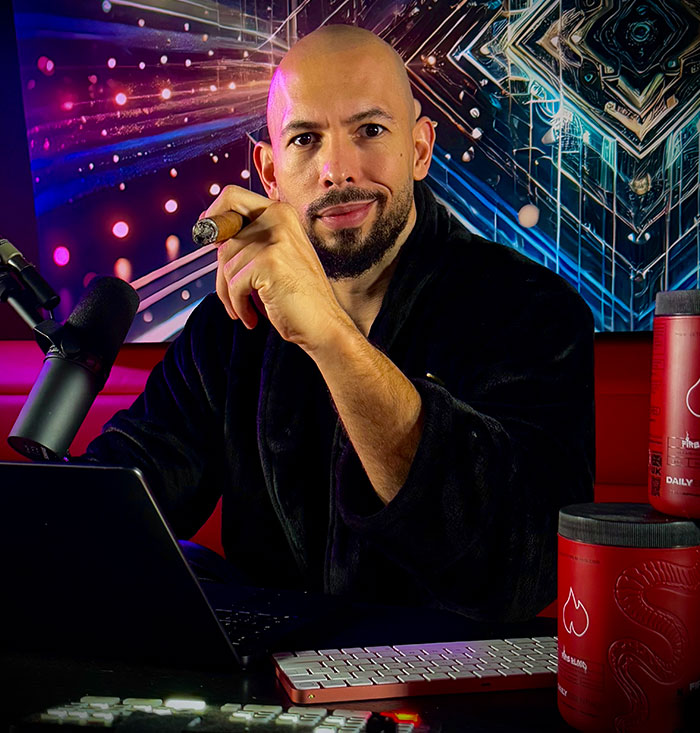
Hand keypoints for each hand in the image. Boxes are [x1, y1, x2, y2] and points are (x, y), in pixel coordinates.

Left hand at [203, 185, 351, 351]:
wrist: (322, 324)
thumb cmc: (297, 296)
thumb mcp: (272, 257)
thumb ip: (247, 239)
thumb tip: (207, 228)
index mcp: (281, 212)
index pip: (231, 196)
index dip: (213, 215)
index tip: (207, 238)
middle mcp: (278, 218)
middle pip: (223, 238)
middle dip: (222, 272)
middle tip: (233, 295)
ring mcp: (275, 238)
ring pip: (225, 264)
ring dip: (231, 294)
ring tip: (247, 309)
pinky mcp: (269, 262)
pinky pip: (233, 284)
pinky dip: (238, 305)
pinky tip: (252, 316)